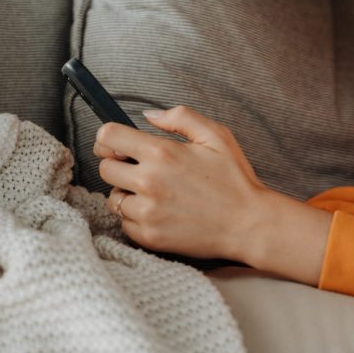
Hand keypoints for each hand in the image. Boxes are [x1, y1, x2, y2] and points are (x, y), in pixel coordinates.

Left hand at [93, 105, 269, 261]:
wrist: (248, 224)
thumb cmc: (235, 179)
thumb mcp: (216, 136)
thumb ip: (180, 117)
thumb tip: (148, 115)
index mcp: (161, 153)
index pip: (108, 136)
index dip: (108, 137)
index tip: (117, 144)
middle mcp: (148, 182)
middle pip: (104, 168)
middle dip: (118, 165)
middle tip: (140, 169)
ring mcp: (147, 212)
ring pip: (112, 198)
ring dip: (126, 193)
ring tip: (153, 193)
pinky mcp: (148, 236)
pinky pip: (124, 223)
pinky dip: (136, 217)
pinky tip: (159, 211)